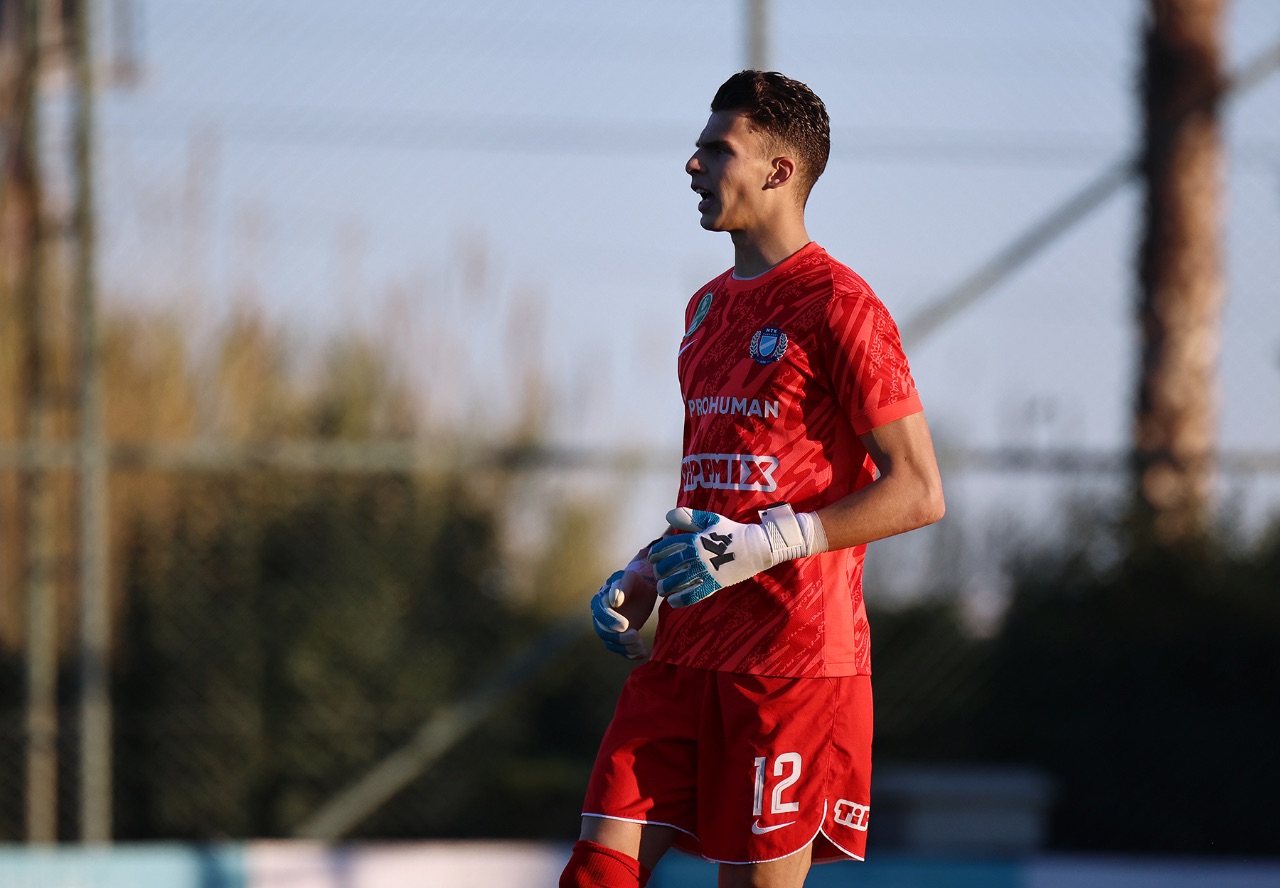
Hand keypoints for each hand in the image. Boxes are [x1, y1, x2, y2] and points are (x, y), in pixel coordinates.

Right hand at [590, 559, 657, 659]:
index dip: (610, 621)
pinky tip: (642, 653)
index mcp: (600, 601)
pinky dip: (631, 654)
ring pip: (612, 644)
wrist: (644, 587)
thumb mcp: (630, 578)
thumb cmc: (636, 580)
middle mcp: (602, 617)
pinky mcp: (621, 637)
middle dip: (619, 638)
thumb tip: (614, 601)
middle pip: (604, 632)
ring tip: (640, 647)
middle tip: (635, 636)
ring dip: (625, 648)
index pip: (601, 614)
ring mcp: (611, 629)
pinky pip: (622, 649)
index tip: (624, 625)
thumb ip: (622, 586)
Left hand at [646, 504, 825, 607]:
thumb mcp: (711, 520)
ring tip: (662, 589)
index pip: (666, 548)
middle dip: (659, 572)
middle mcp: (697, 556)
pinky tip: (672, 601)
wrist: (756, 546)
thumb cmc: (731, 532)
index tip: (653, 559)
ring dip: (666, 587)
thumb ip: (688, 517)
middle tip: (658, 575)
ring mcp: (706, 571)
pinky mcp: (715, 584)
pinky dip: (680, 600)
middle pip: (668, 567)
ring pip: (677, 582)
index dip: (655, 554)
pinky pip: (693, 595)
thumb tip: (667, 515)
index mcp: (694, 539)